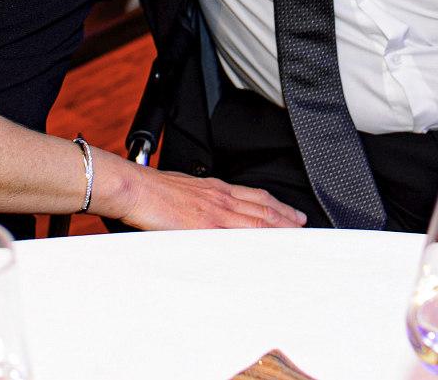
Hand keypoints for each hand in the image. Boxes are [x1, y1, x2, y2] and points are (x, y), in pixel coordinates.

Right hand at [113, 166, 306, 230]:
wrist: (134, 187)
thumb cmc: (149, 189)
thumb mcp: (180, 189)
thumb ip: (196, 199)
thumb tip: (198, 210)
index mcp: (213, 189)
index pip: (253, 196)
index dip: (274, 205)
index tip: (288, 212)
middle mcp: (220, 197)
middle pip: (262, 208)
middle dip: (285, 217)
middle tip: (302, 225)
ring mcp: (216, 211)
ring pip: (258, 220)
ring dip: (280, 228)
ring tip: (296, 236)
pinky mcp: (207, 226)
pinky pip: (240, 236)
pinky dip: (258, 242)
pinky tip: (269, 250)